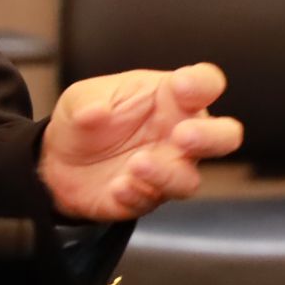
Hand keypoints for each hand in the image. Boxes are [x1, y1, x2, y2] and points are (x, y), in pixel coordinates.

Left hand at [38, 63, 243, 221]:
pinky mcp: (148, 196)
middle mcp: (181, 134)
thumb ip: (89, 101)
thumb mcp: (80, 98)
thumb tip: (96, 111)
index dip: (202, 84)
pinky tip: (117, 186)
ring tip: (137, 164)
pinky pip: (152, 200)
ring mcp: (169, 168)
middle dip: (211, 137)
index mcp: (173, 98)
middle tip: (183, 136)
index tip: (181, 85)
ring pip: (190, 179)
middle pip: (225, 136)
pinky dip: (136, 194)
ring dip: (166, 173)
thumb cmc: (87, 121)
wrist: (60, 163)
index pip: (207, 84)